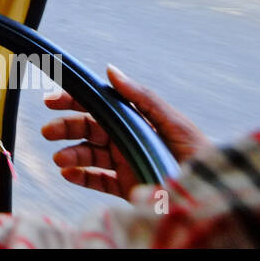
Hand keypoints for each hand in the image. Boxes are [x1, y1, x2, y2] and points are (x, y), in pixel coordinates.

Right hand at [41, 64, 212, 198]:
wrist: (211, 191)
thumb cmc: (197, 151)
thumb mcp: (172, 120)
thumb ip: (141, 96)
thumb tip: (110, 69)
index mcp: (134, 119)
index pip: (98, 106)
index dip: (74, 101)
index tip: (51, 100)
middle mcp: (125, 139)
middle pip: (88, 130)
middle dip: (66, 128)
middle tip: (48, 132)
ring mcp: (123, 163)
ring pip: (88, 155)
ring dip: (71, 154)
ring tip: (60, 159)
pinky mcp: (126, 187)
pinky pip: (97, 181)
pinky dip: (81, 177)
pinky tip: (68, 174)